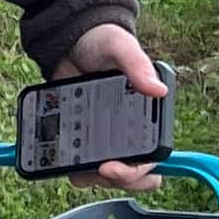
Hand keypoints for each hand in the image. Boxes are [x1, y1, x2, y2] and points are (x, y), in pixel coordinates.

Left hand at [53, 22, 170, 192]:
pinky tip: (60, 160)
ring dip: (91, 178)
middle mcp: (129, 131)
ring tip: (74, 170)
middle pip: (130, 175)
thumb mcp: (120, 47)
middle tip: (96, 172)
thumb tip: (158, 90)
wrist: (70, 39)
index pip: (151, 158)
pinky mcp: (81, 135)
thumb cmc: (103, 40)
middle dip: (115, 180)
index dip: (136, 172)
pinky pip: (80, 161)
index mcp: (147, 116)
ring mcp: (104, 136)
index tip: (111, 168)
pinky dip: (71, 166)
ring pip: (104, 174)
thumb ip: (137, 65)